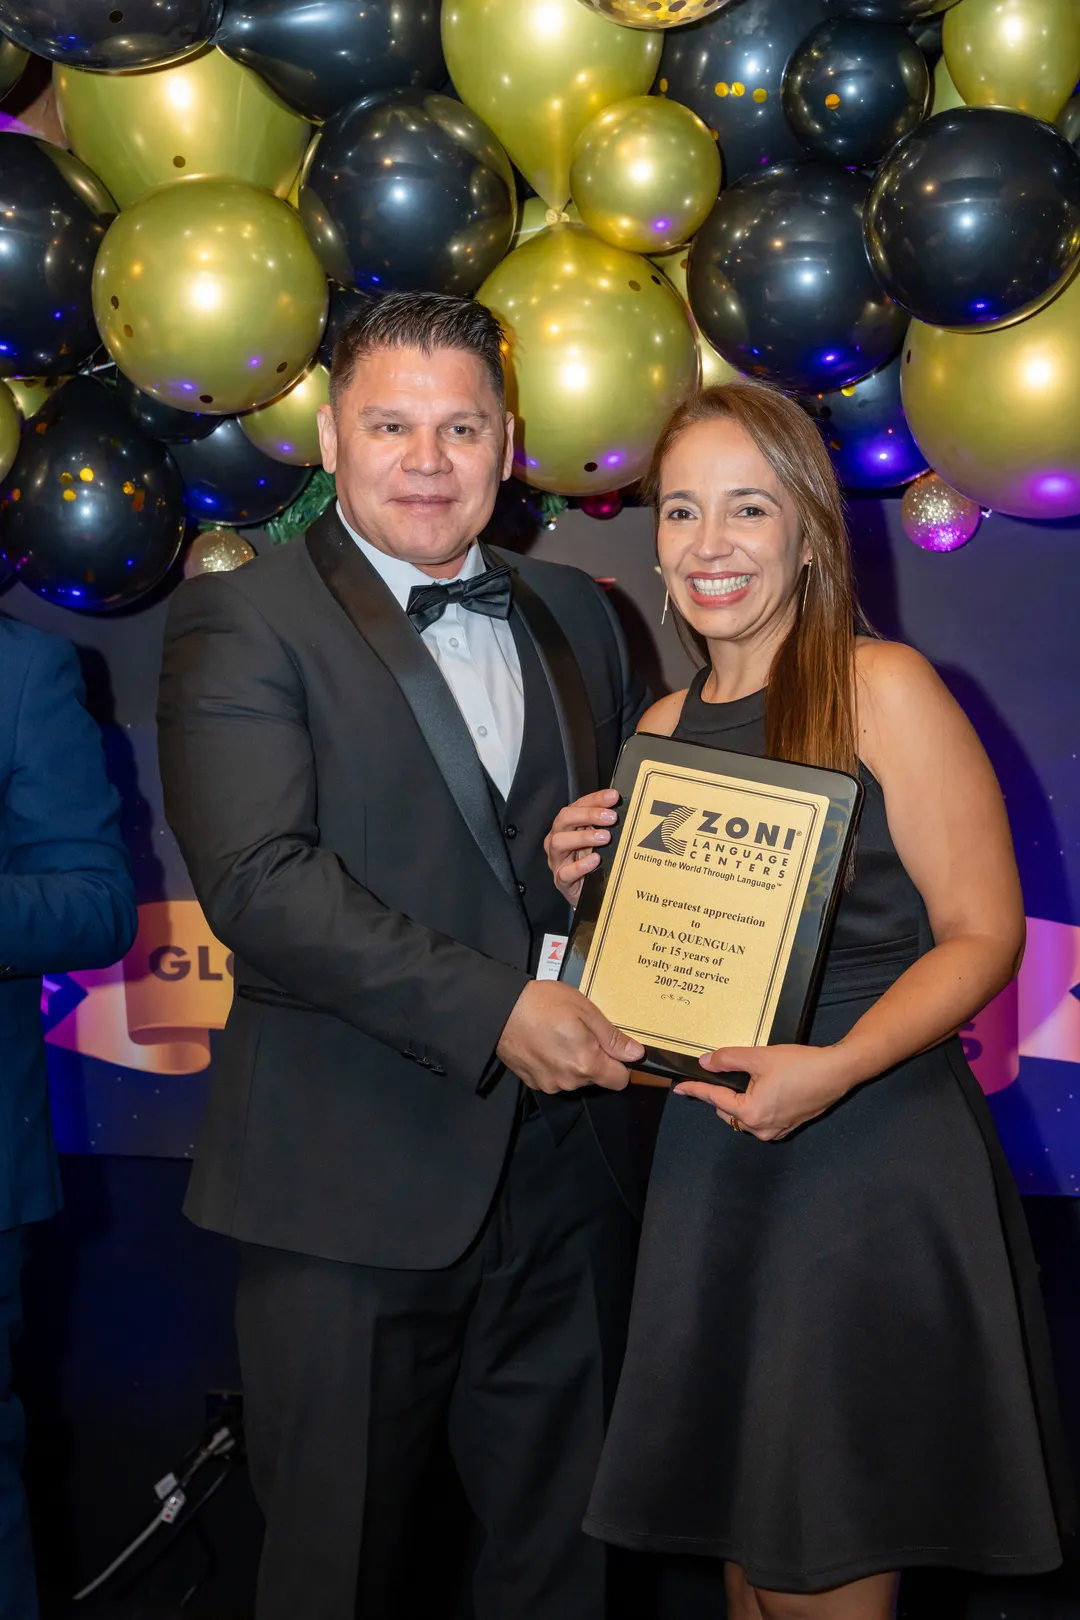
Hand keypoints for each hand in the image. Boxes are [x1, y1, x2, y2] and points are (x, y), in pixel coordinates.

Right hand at [496, 979, 643, 1094]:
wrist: (499, 1010)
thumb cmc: (543, 1004)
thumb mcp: (585, 1011)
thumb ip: (612, 1037)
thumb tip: (636, 1054)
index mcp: (587, 1064)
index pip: (620, 1080)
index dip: (620, 1063)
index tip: (610, 1046)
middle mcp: (569, 1081)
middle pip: (596, 1078)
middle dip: (594, 1059)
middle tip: (580, 1032)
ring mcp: (549, 1084)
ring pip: (574, 1079)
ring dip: (573, 1062)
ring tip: (559, 1035)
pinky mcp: (533, 1082)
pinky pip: (554, 1077)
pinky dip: (554, 1064)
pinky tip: (544, 1043)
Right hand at [544, 788, 619, 904]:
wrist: (586, 892)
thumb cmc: (592, 861)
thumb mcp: (598, 840)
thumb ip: (605, 825)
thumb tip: (624, 809)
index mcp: (567, 826)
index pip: (577, 805)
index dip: (595, 799)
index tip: (613, 797)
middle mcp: (558, 839)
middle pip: (564, 819)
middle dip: (588, 815)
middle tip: (611, 817)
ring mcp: (557, 860)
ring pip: (559, 842)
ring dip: (583, 837)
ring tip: (605, 837)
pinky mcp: (561, 880)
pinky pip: (565, 872)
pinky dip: (580, 865)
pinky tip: (595, 860)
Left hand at [672, 1044, 852, 1140]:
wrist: (836, 1072)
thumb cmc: (799, 1065)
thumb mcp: (759, 1057)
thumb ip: (728, 1059)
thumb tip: (705, 1062)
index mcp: (750, 1112)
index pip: (714, 1099)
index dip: (696, 1089)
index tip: (679, 1087)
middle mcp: (760, 1129)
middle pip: (727, 1112)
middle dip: (719, 1095)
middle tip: (716, 1075)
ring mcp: (775, 1131)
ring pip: (743, 1118)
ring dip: (736, 1102)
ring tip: (739, 1080)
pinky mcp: (787, 1127)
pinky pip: (760, 1119)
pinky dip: (752, 1107)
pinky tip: (758, 1089)